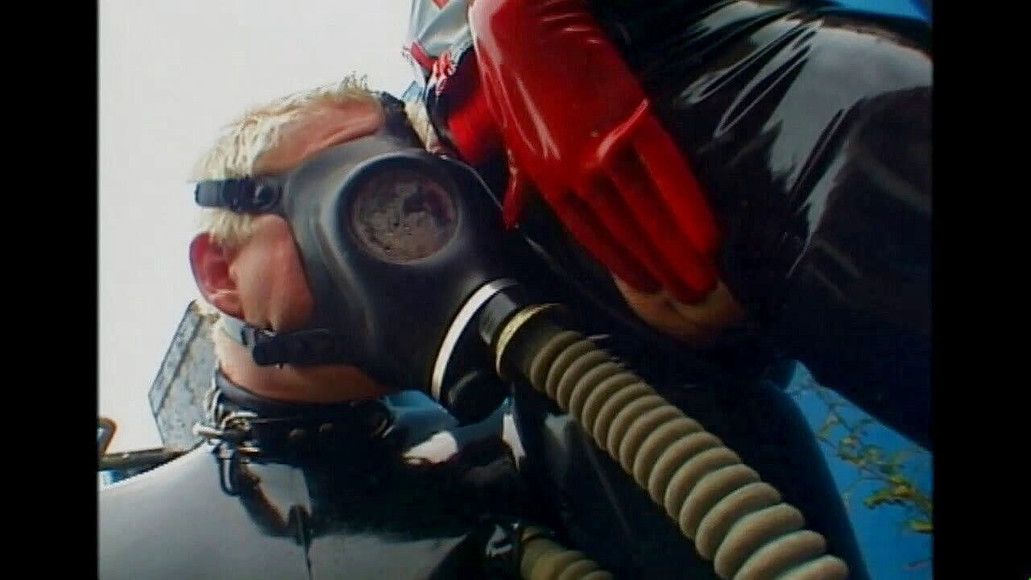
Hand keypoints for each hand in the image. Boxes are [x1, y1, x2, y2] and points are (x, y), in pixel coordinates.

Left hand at [470, 0, 720, 303]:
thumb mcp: (511, 140)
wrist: (523, 24)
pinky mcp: (630, 116)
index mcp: (549, 180)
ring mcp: (604, 146)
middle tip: (694, 296)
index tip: (652, 289)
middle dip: (662, 269)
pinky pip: (665, 169)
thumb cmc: (514, 77)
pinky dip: (688, 203)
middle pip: (627, 230)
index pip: (593, 235)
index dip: (624, 264)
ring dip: (680, 250)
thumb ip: (521, 185)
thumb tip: (514, 220)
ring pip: (649, 209)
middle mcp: (577, 173)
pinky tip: (709, 233)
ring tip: (708, 277)